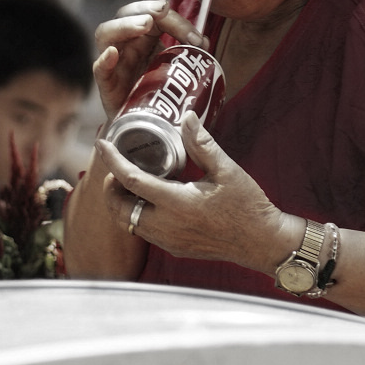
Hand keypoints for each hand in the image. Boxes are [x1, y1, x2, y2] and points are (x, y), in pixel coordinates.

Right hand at [93, 0, 208, 119]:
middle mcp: (126, 45)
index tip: (197, 38)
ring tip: (144, 24)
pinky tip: (113, 54)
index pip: (154, 15)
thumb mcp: (177, 70)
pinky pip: (100, 70)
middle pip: (126, 14)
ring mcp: (114, 64)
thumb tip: (204, 44)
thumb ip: (189, 55)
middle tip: (162, 11)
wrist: (145, 128)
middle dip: (144, 9)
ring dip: (125, 25)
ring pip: (106, 34)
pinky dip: (104, 60)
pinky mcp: (108, 88)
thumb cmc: (159, 94)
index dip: (175, 20)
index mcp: (143, 38)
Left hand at [97, 111, 287, 272]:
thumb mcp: (227, 169)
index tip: (102, 144)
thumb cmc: (247, 205)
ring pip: (128, 223)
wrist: (262, 242)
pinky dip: (137, 214)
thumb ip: (202, 144)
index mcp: (177, 203)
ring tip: (131, 180)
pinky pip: (143, 232)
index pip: (131, 181)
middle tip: (118, 166)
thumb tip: (186, 117)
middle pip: (119, 207)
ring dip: (122, 202)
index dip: (112, 161)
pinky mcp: (174, 248)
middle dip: (110, 186)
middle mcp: (167, 226)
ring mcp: (169, 241)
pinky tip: (151, 198)